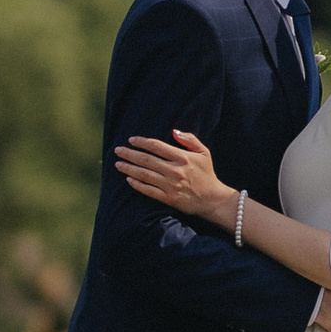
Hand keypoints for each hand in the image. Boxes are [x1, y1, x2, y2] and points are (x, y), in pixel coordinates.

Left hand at [116, 127, 232, 224]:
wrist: (213, 200)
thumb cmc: (207, 174)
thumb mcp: (204, 153)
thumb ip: (190, 140)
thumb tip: (173, 131)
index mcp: (183, 157)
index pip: (156, 146)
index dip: (141, 142)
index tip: (131, 140)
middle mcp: (175, 170)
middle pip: (146, 160)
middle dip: (129, 154)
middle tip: (117, 150)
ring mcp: (171, 185)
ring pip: (144, 174)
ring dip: (129, 168)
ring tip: (117, 164)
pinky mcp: (169, 198)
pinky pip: (148, 190)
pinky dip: (137, 184)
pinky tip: (128, 179)